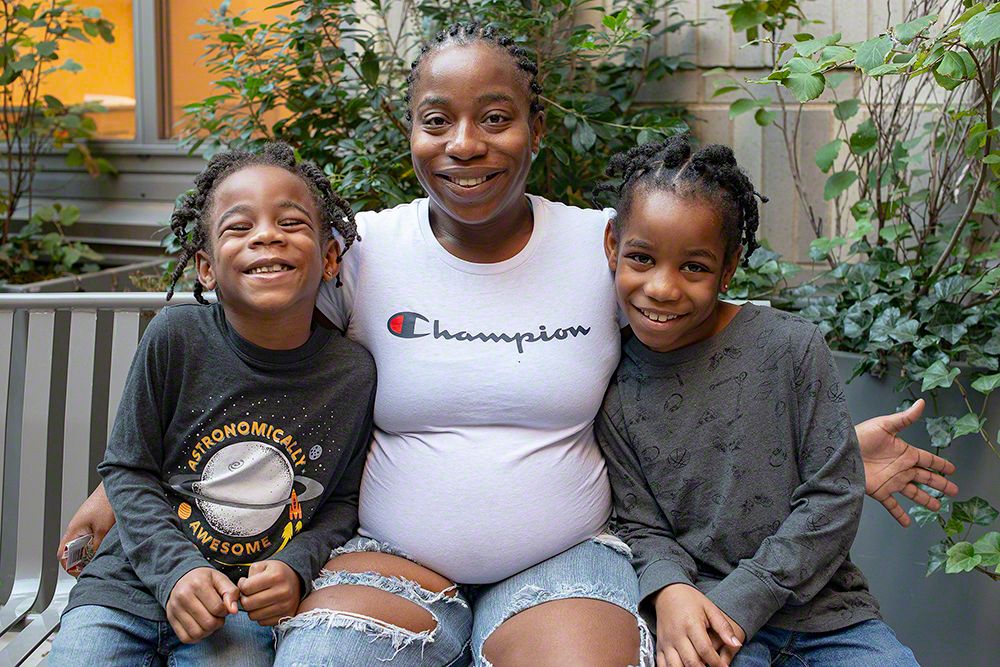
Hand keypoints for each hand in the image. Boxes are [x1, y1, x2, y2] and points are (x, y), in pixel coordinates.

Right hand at [57, 482, 115, 575]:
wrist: (117, 486)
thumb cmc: (107, 503)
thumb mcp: (103, 530)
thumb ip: (96, 547)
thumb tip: (93, 559)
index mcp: (73, 530)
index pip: (62, 554)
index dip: (69, 566)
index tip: (80, 573)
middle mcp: (76, 528)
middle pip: (71, 551)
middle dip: (80, 561)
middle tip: (92, 567)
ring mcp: (84, 524)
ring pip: (82, 544)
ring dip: (88, 552)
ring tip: (99, 557)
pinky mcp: (93, 521)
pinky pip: (90, 537)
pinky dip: (95, 544)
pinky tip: (105, 546)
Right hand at [166, 567, 237, 642]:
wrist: (181, 578)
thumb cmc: (204, 580)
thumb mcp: (220, 579)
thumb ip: (231, 592)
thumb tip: (233, 610)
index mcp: (198, 583)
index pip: (217, 608)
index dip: (225, 611)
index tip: (224, 607)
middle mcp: (183, 596)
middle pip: (208, 623)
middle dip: (218, 622)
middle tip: (218, 615)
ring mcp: (174, 609)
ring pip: (197, 633)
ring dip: (208, 631)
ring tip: (210, 621)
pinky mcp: (171, 619)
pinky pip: (186, 638)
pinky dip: (197, 637)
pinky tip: (200, 626)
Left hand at [238, 560, 302, 625]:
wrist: (298, 581)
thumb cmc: (277, 573)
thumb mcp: (264, 565)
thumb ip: (250, 574)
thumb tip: (241, 589)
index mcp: (276, 576)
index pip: (246, 588)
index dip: (242, 586)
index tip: (246, 584)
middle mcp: (283, 591)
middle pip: (248, 604)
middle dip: (244, 599)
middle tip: (249, 594)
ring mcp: (286, 605)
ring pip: (253, 615)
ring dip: (251, 609)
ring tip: (257, 600)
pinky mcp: (287, 616)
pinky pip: (262, 622)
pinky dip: (260, 616)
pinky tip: (265, 607)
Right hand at [652, 584, 742, 666]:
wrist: (667, 592)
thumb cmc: (690, 600)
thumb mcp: (710, 608)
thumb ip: (723, 627)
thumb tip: (736, 644)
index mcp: (691, 624)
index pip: (705, 650)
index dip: (716, 663)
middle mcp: (676, 635)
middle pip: (691, 661)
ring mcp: (666, 642)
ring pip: (675, 666)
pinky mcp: (659, 646)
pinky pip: (661, 665)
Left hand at [855, 399, 958, 526]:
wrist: (840, 453)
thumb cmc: (859, 436)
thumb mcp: (884, 425)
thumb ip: (905, 418)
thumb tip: (921, 403)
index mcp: (905, 453)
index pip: (928, 460)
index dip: (941, 464)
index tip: (952, 469)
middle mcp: (900, 468)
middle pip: (926, 478)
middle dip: (940, 484)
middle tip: (954, 492)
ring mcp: (891, 480)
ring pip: (914, 493)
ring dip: (926, 500)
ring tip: (938, 507)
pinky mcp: (879, 490)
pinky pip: (892, 505)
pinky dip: (899, 514)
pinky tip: (907, 523)